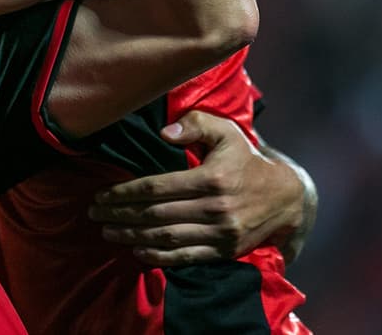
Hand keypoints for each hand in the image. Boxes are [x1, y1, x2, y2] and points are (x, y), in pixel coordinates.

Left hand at [87, 110, 306, 265]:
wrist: (287, 197)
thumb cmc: (246, 159)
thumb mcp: (226, 131)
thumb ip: (195, 124)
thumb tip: (165, 133)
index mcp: (210, 179)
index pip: (156, 187)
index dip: (125, 193)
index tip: (101, 195)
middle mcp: (215, 208)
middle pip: (156, 214)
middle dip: (120, 215)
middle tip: (94, 213)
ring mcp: (221, 233)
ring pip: (167, 237)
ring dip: (132, 236)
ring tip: (107, 231)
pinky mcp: (226, 251)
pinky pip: (187, 257)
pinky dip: (159, 256)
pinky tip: (136, 251)